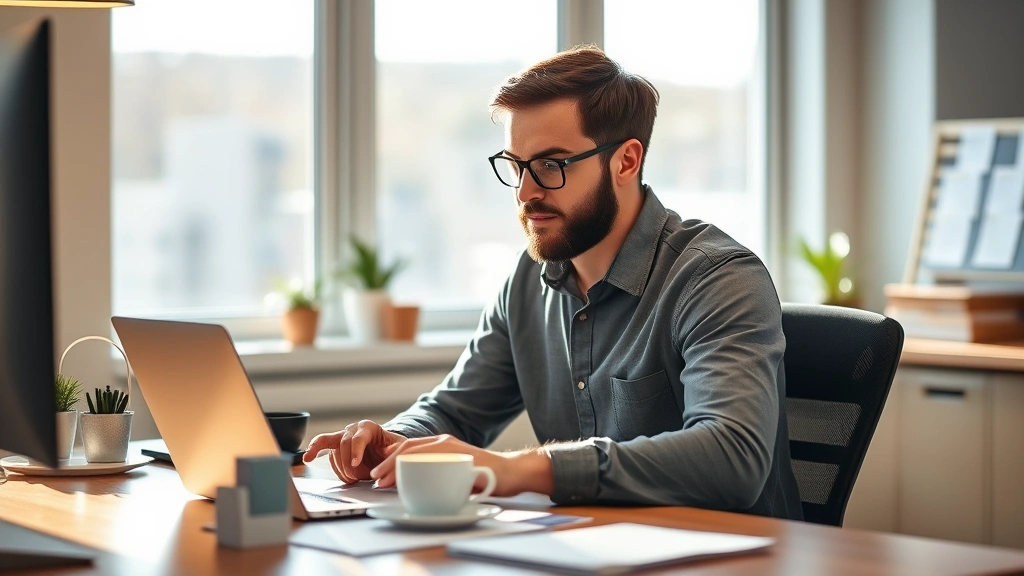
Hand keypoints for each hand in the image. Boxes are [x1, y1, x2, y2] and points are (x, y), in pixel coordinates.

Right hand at [303, 420, 405, 483]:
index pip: (359, 437)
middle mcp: (352, 429)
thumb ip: (394, 456)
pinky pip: (322, 448)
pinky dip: (315, 453)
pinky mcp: (334, 446)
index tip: (356, 464)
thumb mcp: (399, 450)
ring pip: (334, 452)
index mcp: (368, 427)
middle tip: (357, 478)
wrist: (385, 450)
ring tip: (353, 478)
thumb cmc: (392, 449)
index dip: (356, 451)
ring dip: (342, 469)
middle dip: (349, 465)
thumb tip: (387, 464)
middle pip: (344, 445)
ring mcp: (342, 437)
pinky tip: (308, 458)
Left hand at [368, 434, 553, 496]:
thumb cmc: (483, 476)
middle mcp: (444, 443)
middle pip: (408, 448)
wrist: (511, 473)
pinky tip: (409, 481)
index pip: (408, 448)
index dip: (389, 460)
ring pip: (417, 453)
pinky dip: (418, 470)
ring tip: (383, 481)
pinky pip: (435, 462)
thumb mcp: (453, 474)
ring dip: (396, 467)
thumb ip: (434, 475)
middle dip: (387, 464)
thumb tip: (409, 486)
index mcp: (440, 445)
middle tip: (375, 479)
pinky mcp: (462, 458)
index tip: (376, 475)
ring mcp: (453, 448)